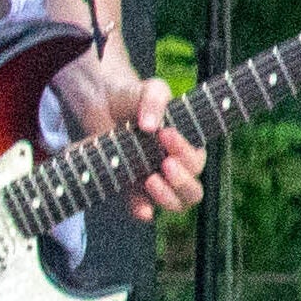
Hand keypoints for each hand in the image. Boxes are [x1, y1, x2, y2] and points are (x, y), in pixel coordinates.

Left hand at [102, 73, 204, 221]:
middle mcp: (176, 168)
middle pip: (193, 190)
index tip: (165, 133)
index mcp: (188, 147)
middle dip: (182, 180)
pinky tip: (142, 210)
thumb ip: (155, 100)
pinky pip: (142, 208)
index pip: (197, 159)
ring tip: (150, 179)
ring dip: (167, 196)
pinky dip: (142, 211)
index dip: (185, 150)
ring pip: (176, 203)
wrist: (104, 105)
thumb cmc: (136, 97)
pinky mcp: (130, 188)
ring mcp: (154, 180)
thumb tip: (150, 127)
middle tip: (165, 163)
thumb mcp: (150, 90)